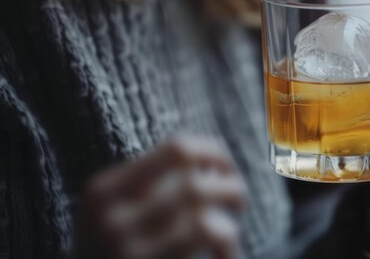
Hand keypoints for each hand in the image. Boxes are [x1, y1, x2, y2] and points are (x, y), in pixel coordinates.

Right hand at [74, 136, 245, 258]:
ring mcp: (128, 254)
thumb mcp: (111, 213)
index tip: (224, 168)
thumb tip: (213, 164)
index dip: (213, 153)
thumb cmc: (110, 252)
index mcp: (103, 191)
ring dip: (228, 228)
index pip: (177, 149)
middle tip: (238, 202)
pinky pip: (203, 247)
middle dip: (230, 190)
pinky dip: (225, 247)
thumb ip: (149, 186)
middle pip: (194, 186)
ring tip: (227, 238)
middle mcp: (111, 220)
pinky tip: (224, 256)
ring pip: (202, 222)